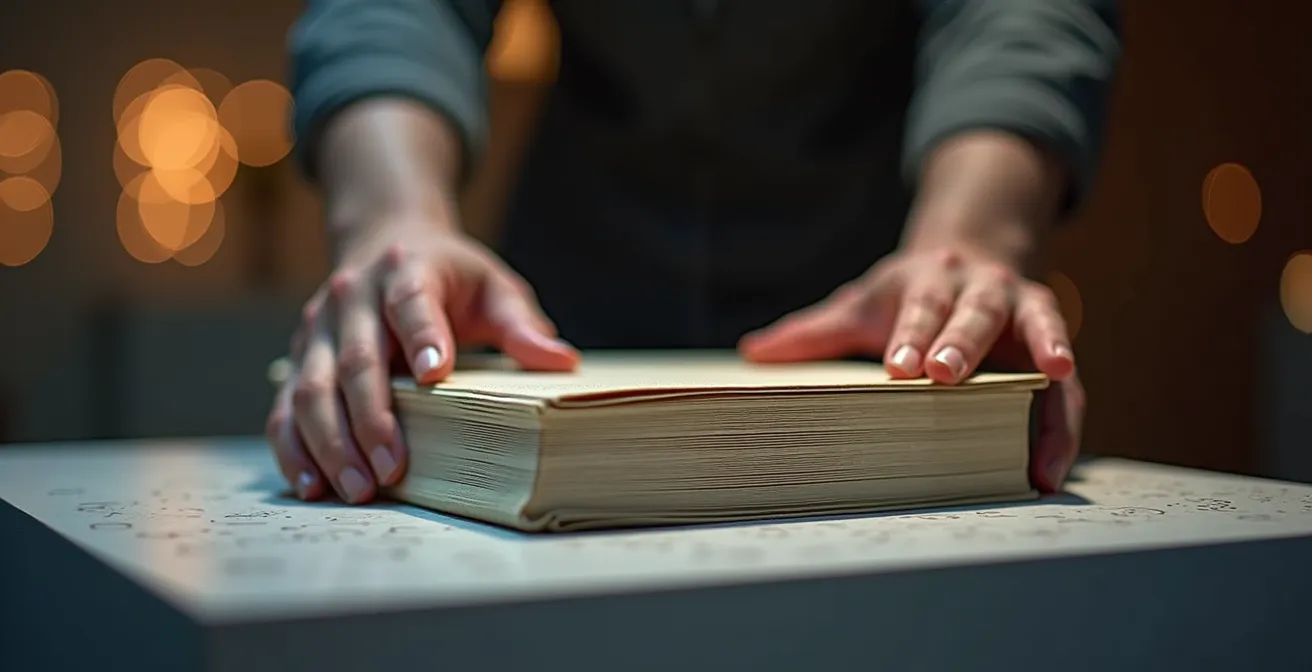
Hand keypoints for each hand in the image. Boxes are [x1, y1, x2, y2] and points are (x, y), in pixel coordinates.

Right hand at [265, 220, 578, 503]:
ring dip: (331, 443)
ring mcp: (317, 329)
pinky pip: (285, 408)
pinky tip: (314, 485)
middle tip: (392, 469)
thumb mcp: (494, 289)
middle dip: (372, 419)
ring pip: (311, 389)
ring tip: (358, 489)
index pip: (412, 302)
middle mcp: (351, 296)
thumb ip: (522, 325)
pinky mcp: (299, 359)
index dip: (422, 336)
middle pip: (356, 359)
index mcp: (407, 269)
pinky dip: (295, 449)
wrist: (386, 241)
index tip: (435, 375)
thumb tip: (561, 362)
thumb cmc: (450, 276)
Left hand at [738, 244, 1082, 492]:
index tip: (897, 366)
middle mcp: (986, 289)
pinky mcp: (1050, 346)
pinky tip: (1052, 468)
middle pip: (978, 313)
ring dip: (1039, 378)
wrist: (971, 257)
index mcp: (933, 277)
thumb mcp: (860, 304)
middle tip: (944, 377)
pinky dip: (1063, 425)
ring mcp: (1026, 314)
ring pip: (1039, 340)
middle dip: (962, 344)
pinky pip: (1066, 386)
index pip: (921, 305)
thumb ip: (813, 332)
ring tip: (1044, 413)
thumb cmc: (906, 295)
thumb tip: (751, 354)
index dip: (911, 333)